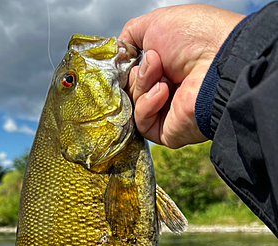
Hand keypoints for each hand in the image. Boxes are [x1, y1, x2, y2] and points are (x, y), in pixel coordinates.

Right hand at [119, 5, 244, 147]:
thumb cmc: (193, 38)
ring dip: (143, 86)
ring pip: (134, 105)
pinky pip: (142, 123)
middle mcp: (168, 91)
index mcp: (166, 68)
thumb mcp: (155, 24)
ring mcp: (168, 113)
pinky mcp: (167, 132)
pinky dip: (147, 105)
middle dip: (138, 74)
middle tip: (155, 62)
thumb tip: (118, 53)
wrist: (216, 61)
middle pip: (130, 90)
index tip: (129, 56)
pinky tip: (163, 91)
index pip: (132, 75)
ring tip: (162, 74)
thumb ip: (130, 36)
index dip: (127, 67)